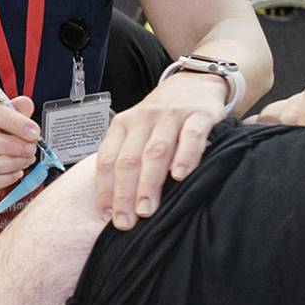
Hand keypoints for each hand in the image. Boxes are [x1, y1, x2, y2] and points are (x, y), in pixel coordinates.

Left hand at [93, 72, 223, 229]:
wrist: (195, 82)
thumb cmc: (163, 116)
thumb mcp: (139, 130)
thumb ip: (128, 157)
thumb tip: (117, 203)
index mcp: (123, 124)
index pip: (107, 160)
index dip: (105, 189)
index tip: (106, 215)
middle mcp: (143, 119)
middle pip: (128, 160)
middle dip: (125, 194)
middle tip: (126, 222)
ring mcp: (171, 116)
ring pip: (155, 151)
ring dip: (149, 183)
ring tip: (147, 209)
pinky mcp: (199, 115)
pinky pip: (190, 137)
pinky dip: (185, 157)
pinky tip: (180, 176)